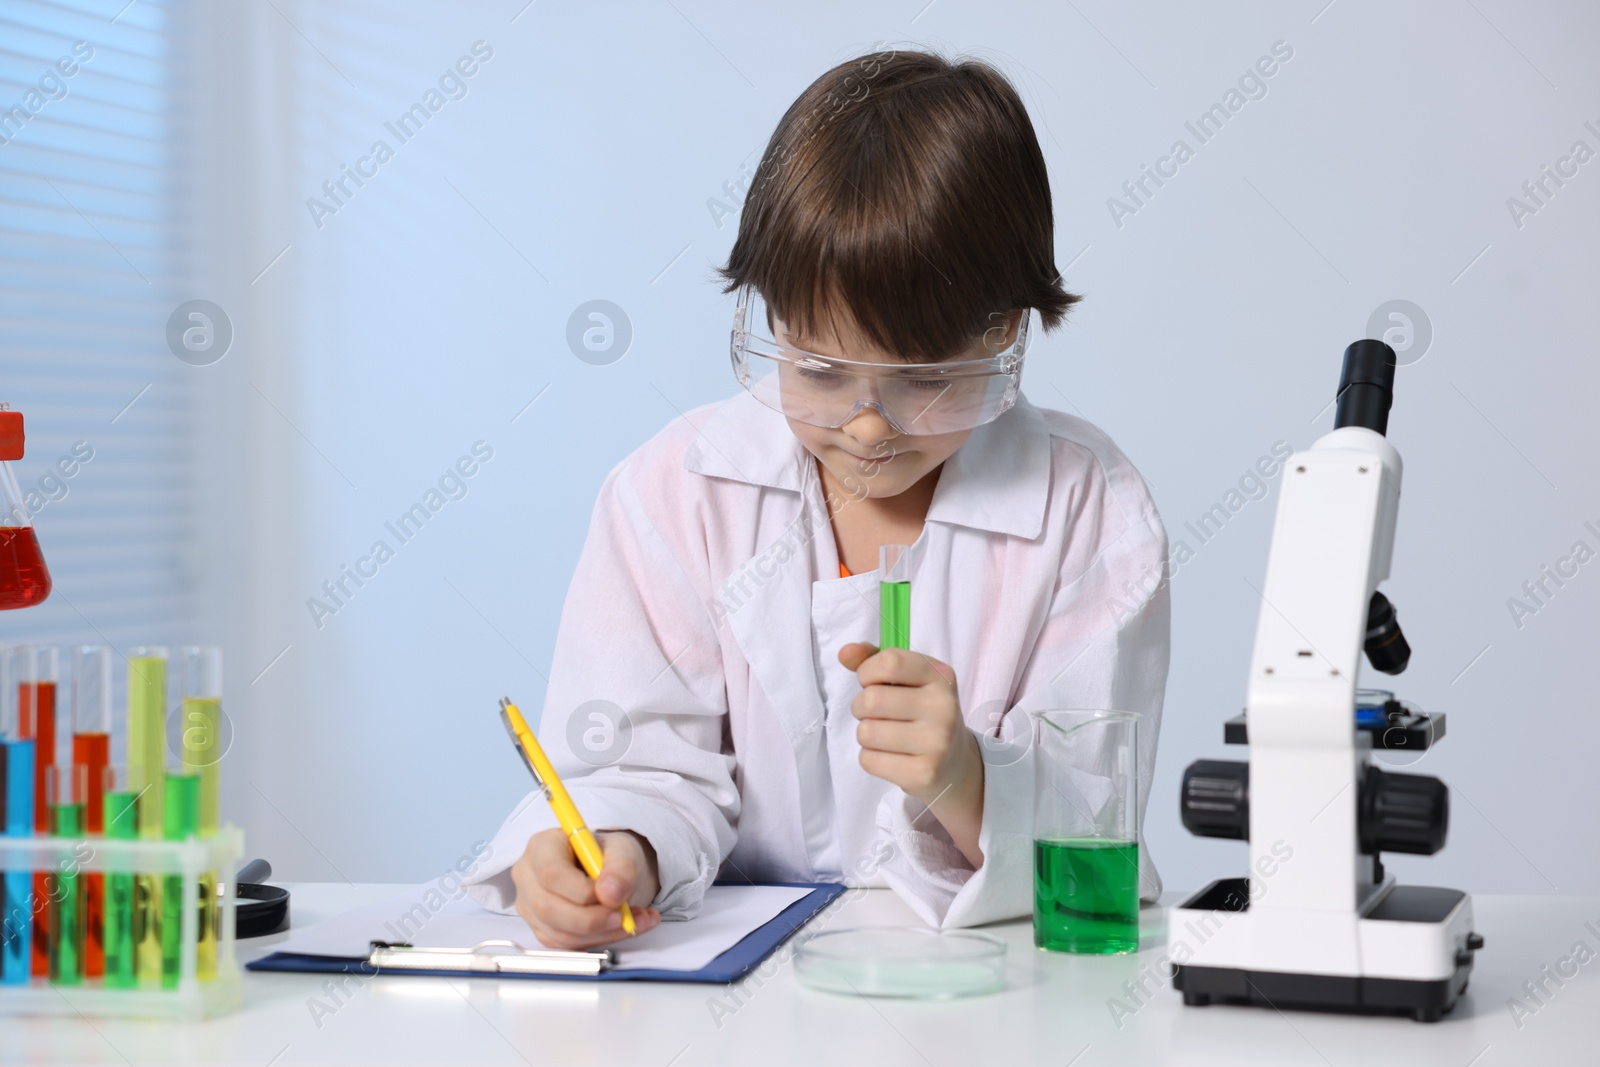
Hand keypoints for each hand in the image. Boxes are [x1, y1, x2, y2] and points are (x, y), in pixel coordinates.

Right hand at [511, 828, 661, 949]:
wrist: (610, 874)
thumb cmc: (609, 856)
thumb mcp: (623, 850)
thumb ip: (621, 867)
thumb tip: (610, 893)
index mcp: (542, 846)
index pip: (550, 873)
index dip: (581, 891)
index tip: (611, 895)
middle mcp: (529, 876)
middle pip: (548, 907)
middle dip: (591, 919)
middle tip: (623, 915)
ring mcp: (531, 906)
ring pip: (558, 932)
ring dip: (601, 933)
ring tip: (632, 920)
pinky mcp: (543, 929)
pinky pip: (567, 944)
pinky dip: (600, 940)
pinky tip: (622, 928)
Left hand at [839, 643, 984, 866]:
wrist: (955, 762)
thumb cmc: (922, 713)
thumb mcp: (907, 680)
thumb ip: (874, 660)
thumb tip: (845, 652)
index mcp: (941, 677)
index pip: (890, 662)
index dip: (867, 672)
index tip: (872, 682)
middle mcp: (943, 707)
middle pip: (871, 700)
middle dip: (861, 707)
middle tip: (878, 714)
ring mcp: (936, 742)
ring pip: (866, 732)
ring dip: (866, 735)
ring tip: (886, 736)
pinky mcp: (923, 774)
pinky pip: (869, 760)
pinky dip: (871, 758)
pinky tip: (893, 756)